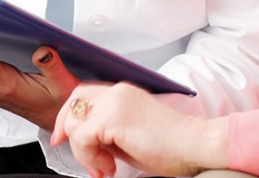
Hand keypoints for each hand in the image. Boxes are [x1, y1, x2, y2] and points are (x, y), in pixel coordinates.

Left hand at [51, 83, 228, 177]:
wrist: (196, 145)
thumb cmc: (172, 146)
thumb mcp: (131, 136)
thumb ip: (108, 133)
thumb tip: (87, 144)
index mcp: (122, 93)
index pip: (82, 95)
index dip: (68, 117)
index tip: (63, 138)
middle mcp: (117, 92)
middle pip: (73, 104)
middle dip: (68, 133)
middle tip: (84, 160)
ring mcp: (115, 102)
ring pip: (75, 123)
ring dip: (84, 151)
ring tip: (106, 166)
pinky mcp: (115, 118)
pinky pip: (83, 137)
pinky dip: (90, 157)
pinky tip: (110, 166)